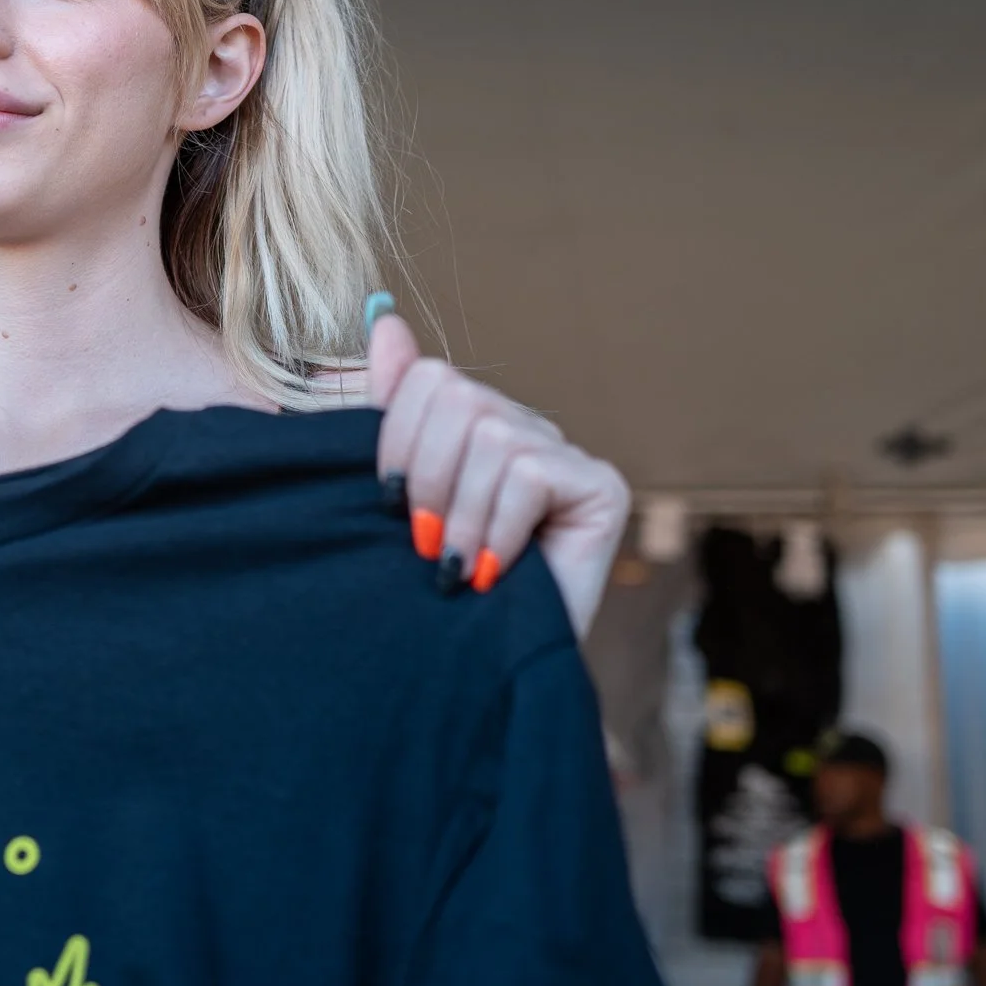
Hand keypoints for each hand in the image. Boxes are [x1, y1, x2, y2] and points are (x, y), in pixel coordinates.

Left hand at [366, 308, 629, 634]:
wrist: (483, 669)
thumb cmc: (436, 587)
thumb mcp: (398, 495)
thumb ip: (392, 408)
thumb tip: (383, 317)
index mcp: (471, 423)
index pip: (427, 378)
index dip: (395, 440)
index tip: (385, 505)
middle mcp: (524, 427)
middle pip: (459, 398)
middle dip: (426, 478)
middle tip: (420, 543)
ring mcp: (568, 453)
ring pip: (493, 438)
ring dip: (461, 515)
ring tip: (453, 567)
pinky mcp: (602, 486)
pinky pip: (531, 474)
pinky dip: (497, 529)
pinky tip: (488, 572)